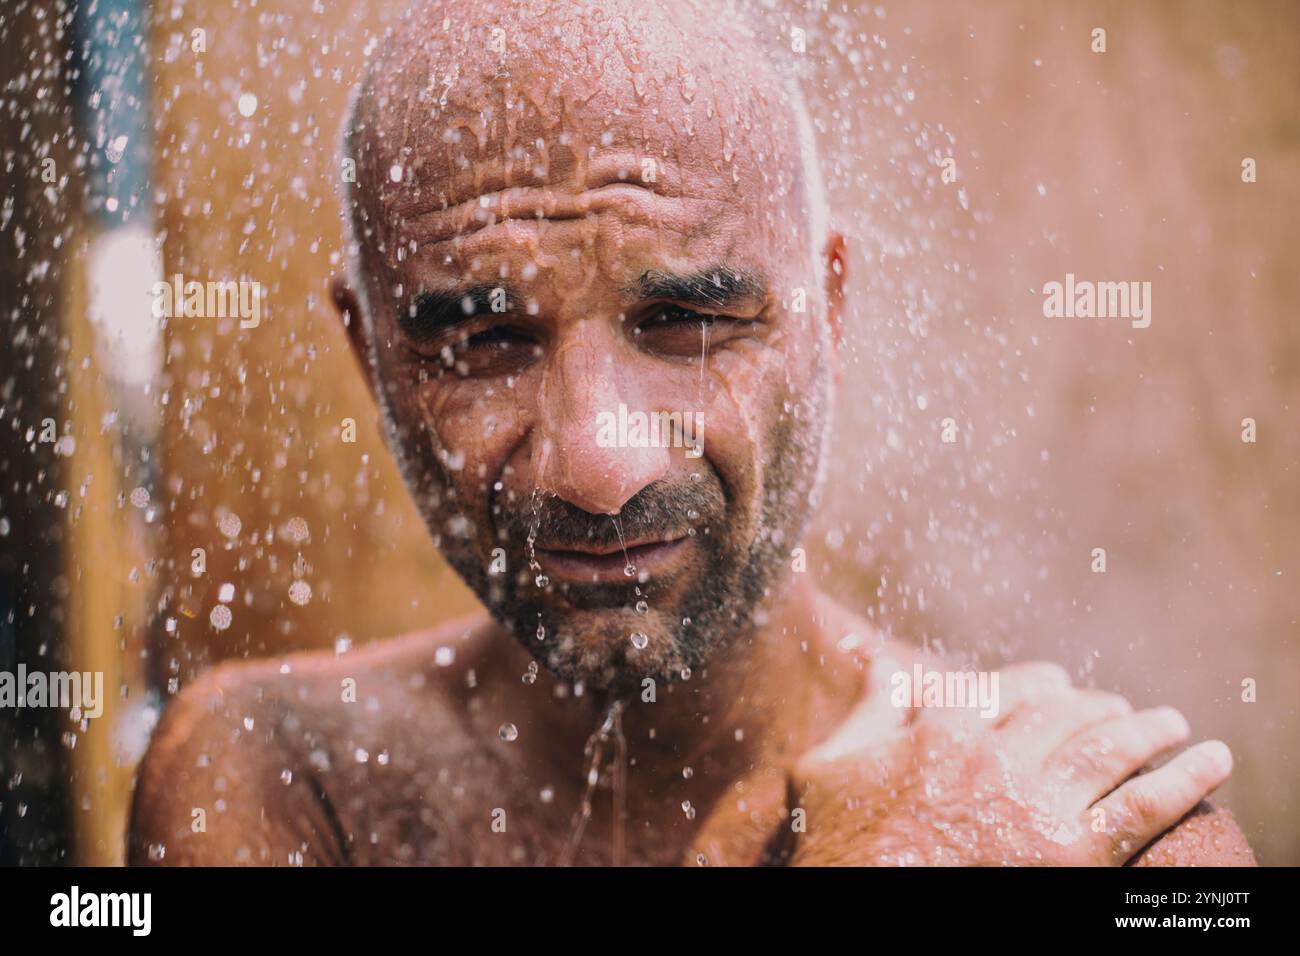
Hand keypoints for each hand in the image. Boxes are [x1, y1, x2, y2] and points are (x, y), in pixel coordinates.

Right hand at [787, 658, 1233, 865]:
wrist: (867, 908)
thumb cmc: (840, 850)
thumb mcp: (827, 771)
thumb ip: (864, 713)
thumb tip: (879, 663)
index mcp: (941, 731)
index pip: (1006, 686)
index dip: (1039, 683)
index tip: (1056, 686)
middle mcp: (995, 757)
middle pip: (1065, 710)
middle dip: (1097, 706)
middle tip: (1121, 711)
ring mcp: (1036, 804)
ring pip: (1111, 745)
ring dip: (1149, 728)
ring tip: (1172, 725)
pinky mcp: (1073, 855)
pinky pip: (1145, 804)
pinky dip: (1186, 776)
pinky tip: (1212, 759)